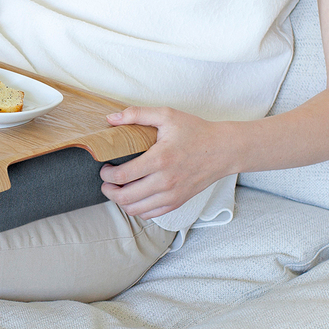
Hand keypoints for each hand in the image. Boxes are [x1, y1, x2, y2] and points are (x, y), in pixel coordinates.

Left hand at [98, 106, 231, 218]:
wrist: (223, 150)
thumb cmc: (195, 131)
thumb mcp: (167, 115)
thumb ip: (137, 114)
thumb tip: (110, 119)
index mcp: (160, 159)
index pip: (123, 175)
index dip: (106, 175)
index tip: (104, 168)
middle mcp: (165, 181)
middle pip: (125, 197)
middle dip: (108, 190)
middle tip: (106, 181)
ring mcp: (172, 195)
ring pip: (136, 209)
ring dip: (120, 202)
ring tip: (117, 189)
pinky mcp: (178, 201)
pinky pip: (150, 214)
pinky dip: (136, 208)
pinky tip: (133, 196)